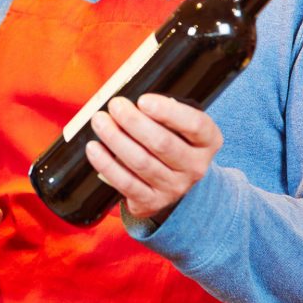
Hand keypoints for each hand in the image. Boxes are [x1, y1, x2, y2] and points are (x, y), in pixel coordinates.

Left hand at [86, 94, 222, 220]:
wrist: (176, 183)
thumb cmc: (173, 143)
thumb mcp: (180, 126)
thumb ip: (162, 113)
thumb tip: (129, 102)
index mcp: (208, 141)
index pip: (195, 125)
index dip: (168, 112)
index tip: (143, 100)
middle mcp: (195, 167)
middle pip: (163, 143)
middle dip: (134, 122)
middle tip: (115, 105)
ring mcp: (174, 188)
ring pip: (141, 162)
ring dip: (116, 139)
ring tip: (100, 121)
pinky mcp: (152, 202)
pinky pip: (126, 183)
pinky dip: (106, 164)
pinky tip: (94, 148)